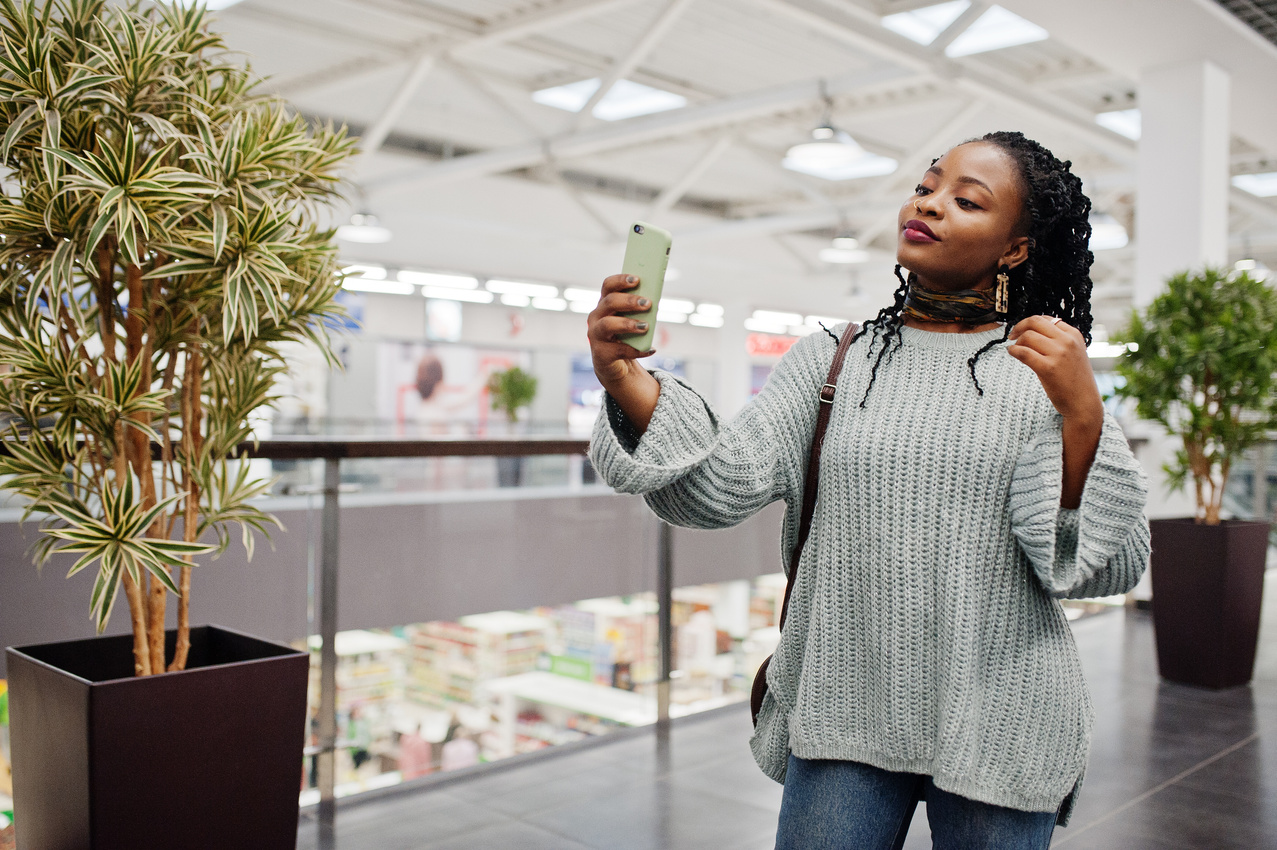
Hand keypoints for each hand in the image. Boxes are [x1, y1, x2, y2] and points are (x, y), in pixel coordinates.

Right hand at [587, 273, 655, 387]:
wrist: (615, 364)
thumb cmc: (625, 337)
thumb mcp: (630, 320)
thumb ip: (638, 310)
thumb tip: (654, 301)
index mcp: (605, 304)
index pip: (608, 286)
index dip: (621, 280)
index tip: (637, 279)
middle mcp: (596, 317)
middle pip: (609, 302)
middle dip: (629, 301)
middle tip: (647, 303)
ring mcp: (596, 335)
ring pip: (608, 324)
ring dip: (628, 324)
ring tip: (645, 326)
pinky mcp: (602, 354)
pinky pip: (619, 350)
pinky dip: (637, 350)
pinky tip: (650, 349)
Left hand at [1006, 315, 1102, 423]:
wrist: (1084, 403)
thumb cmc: (1075, 380)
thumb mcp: (1073, 353)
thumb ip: (1059, 341)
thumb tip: (1032, 331)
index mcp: (1074, 335)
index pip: (1047, 319)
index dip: (1030, 323)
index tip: (1022, 330)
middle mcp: (1067, 341)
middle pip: (1035, 322)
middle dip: (1019, 326)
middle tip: (1012, 336)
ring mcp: (1058, 354)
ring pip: (1027, 336)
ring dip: (1017, 342)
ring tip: (1016, 350)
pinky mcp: (1048, 368)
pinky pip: (1023, 352)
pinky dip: (1013, 351)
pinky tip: (1012, 353)